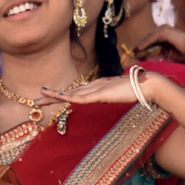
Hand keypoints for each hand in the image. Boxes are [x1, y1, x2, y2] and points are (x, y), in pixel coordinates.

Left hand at [42, 71, 175, 108]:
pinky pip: (80, 97)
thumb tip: (115, 95)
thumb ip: (115, 94)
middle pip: (69, 92)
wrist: (148, 85)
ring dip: (54, 97)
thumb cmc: (139, 89)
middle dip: (52, 96)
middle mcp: (94, 86)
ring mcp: (96, 89)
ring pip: (70, 94)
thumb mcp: (122, 94)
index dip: (62, 95)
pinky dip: (67, 98)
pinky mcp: (100, 94)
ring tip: (38, 100)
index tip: (50, 98)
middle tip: (36, 99)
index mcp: (99, 87)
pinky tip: (57, 99)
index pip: (77, 92)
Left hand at [133, 25, 184, 59]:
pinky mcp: (166, 31)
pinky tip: (139, 49)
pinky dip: (145, 43)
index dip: (142, 46)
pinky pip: (153, 38)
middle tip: (131, 53)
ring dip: (141, 44)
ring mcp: (165, 29)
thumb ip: (158, 58)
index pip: (151, 40)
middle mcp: (164, 30)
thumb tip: (147, 61)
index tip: (135, 53)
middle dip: (140, 45)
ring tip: (134, 52)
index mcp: (165, 35)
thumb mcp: (168, 57)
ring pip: (149, 37)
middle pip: (149, 37)